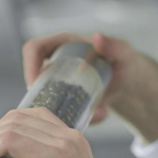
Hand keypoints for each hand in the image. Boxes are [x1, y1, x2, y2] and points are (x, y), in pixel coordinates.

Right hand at [22, 32, 136, 123]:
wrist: (128, 82)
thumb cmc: (124, 61)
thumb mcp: (122, 52)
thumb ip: (113, 45)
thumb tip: (97, 37)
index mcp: (62, 44)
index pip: (34, 49)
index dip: (29, 65)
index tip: (35, 84)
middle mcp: (54, 62)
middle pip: (32, 77)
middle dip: (36, 95)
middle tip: (50, 109)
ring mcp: (57, 81)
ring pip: (40, 97)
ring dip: (49, 110)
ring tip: (71, 117)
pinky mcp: (62, 99)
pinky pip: (53, 110)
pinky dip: (64, 119)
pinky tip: (86, 121)